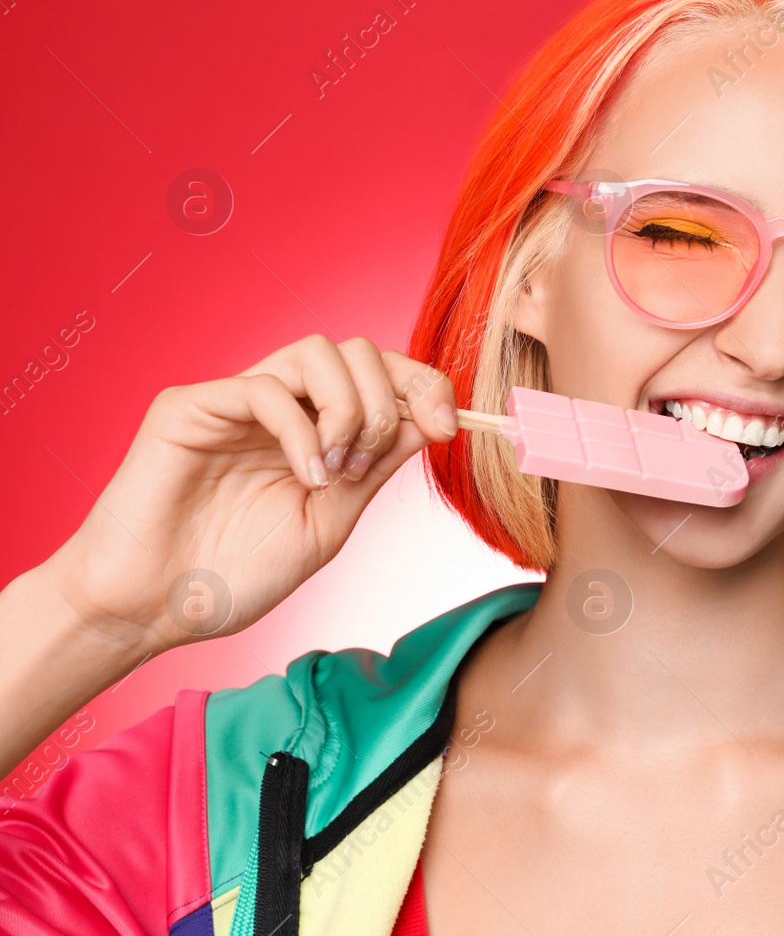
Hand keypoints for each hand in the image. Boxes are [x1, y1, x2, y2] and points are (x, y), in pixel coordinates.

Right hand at [45, 334, 459, 653]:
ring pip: (315, 351)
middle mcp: (281, 407)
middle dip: (390, 398)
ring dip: (349, 407)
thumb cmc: (235, 574)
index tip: (449, 428)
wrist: (156, 610)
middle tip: (373, 461)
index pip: (381, 376)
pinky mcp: (191, 407)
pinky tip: (306, 475)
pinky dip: (301, 429)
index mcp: (317, 429)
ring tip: (337, 470)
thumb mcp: (331, 521)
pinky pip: (265, 387)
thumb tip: (429, 422)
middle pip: (358, 351)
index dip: (424, 387)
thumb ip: (376, 469)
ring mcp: (235, 401)